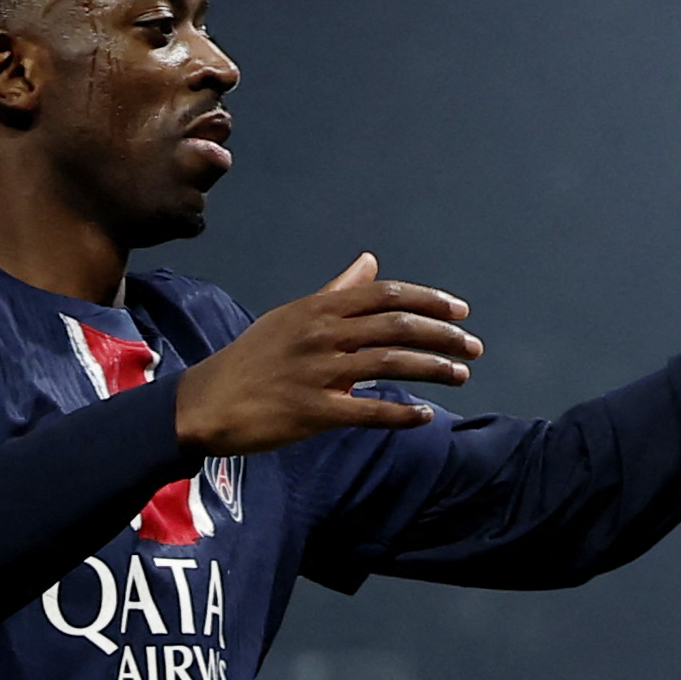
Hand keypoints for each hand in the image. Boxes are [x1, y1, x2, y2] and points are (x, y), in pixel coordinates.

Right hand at [173, 254, 482, 454]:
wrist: (206, 403)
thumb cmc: (253, 358)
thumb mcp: (292, 316)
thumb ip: (337, 292)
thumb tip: (370, 262)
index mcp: (319, 309)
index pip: (386, 295)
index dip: (429, 301)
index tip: (461, 311)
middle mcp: (321, 335)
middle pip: (397, 327)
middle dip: (443, 335)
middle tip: (474, 347)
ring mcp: (317, 373)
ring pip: (390, 364)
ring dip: (433, 369)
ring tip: (461, 375)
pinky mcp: (312, 411)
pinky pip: (368, 410)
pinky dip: (401, 414)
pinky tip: (425, 416)